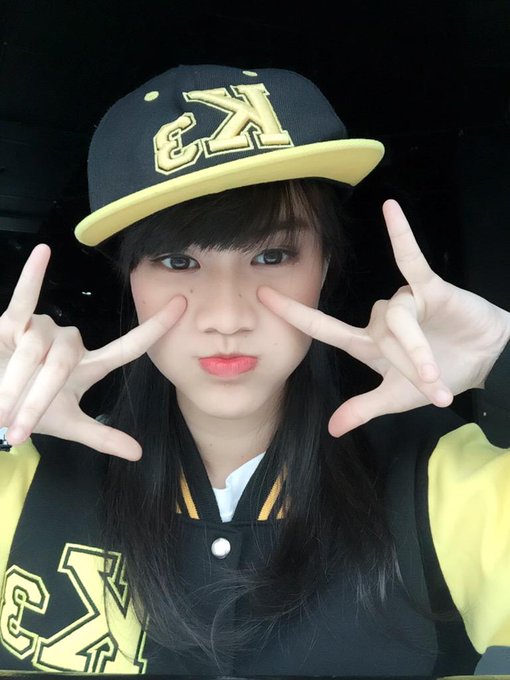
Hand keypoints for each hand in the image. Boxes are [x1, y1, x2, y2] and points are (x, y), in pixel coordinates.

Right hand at [0, 244, 186, 459]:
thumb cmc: (26, 413)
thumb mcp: (67, 425)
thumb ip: (102, 437)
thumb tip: (138, 453)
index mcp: (89, 366)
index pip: (129, 347)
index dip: (155, 329)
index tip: (182, 306)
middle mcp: (70, 344)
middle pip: (64, 362)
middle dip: (39, 397)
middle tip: (18, 425)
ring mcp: (43, 330)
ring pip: (37, 348)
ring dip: (15, 382)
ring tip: (1, 403)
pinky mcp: (13, 322)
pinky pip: (24, 298)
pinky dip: (31, 277)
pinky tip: (43, 253)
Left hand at [257, 199, 509, 437]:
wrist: (484, 363)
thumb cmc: (438, 376)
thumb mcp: (397, 397)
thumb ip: (364, 409)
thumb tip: (332, 430)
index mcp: (368, 343)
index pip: (322, 327)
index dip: (293, 313)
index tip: (261, 295)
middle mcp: (381, 319)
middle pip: (377, 333)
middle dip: (406, 365)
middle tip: (433, 388)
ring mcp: (404, 301)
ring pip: (398, 318)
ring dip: (419, 351)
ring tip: (439, 376)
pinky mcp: (430, 288)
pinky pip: (412, 261)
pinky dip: (402, 237)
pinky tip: (391, 211)